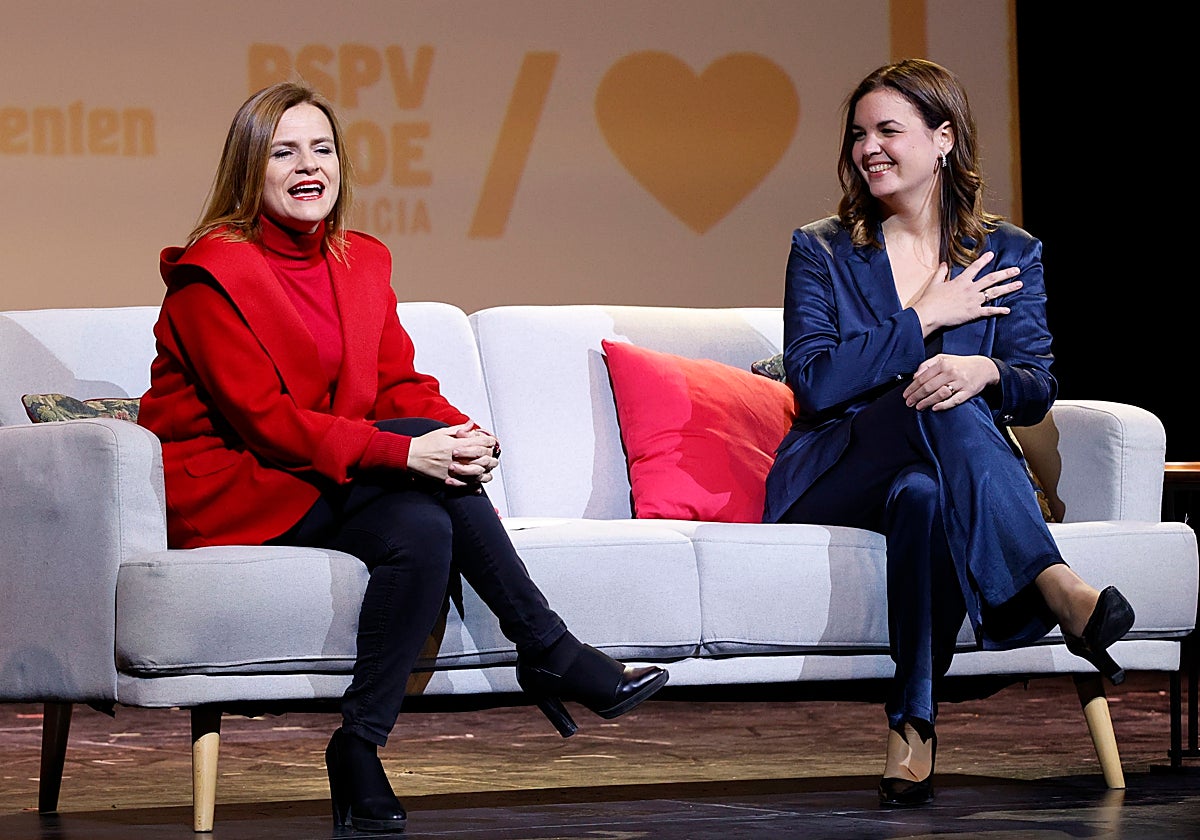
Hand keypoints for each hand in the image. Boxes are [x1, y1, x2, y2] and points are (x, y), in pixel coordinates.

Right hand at [407, 422, 499, 487]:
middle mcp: (456, 458)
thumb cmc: (426, 443)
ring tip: (488, 470)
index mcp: (456, 444)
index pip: (479, 443)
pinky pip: (465, 485)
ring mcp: (453, 470)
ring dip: (485, 472)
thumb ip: (459, 429)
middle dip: (490, 457)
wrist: (411, 455)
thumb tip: (471, 424)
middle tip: (493, 457)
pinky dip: (474, 485)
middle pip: (481, 459)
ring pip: (476, 474)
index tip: (492, 443)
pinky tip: (479, 485)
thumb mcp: (443, 432)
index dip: (489, 443)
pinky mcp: (448, 479)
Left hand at [903, 353, 998, 410]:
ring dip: (927, 402)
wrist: (983, 367)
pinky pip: (954, 400)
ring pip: (940, 394)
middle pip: (929, 387)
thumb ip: (927, 365)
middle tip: (909, 403)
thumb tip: (914, 376)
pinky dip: (943, 405)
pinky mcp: (968, 392)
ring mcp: (960, 383)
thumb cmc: (960, 364)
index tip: (905, 394)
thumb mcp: (943, 358)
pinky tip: (934, 408)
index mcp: (943, 364)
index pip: (923, 378)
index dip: (912, 388)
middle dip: (916, 396)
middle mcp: (951, 372)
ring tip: (918, 407)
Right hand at [908, 251, 1022, 334]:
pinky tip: (1008, 309)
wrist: (930, 314)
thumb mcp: (934, 283)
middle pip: (991, 279)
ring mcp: (973, 301)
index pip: (975, 267)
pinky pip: (989, 311)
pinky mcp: (973, 312)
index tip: (992, 254)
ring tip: (1019, 284)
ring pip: (994, 293)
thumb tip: (944, 263)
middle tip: (1017, 270)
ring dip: (1008, 288)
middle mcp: (970, 289)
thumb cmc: (930, 300)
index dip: (984, 260)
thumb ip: (941, 272)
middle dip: (1005, 273)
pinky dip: (999, 311)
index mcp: (961, 281)